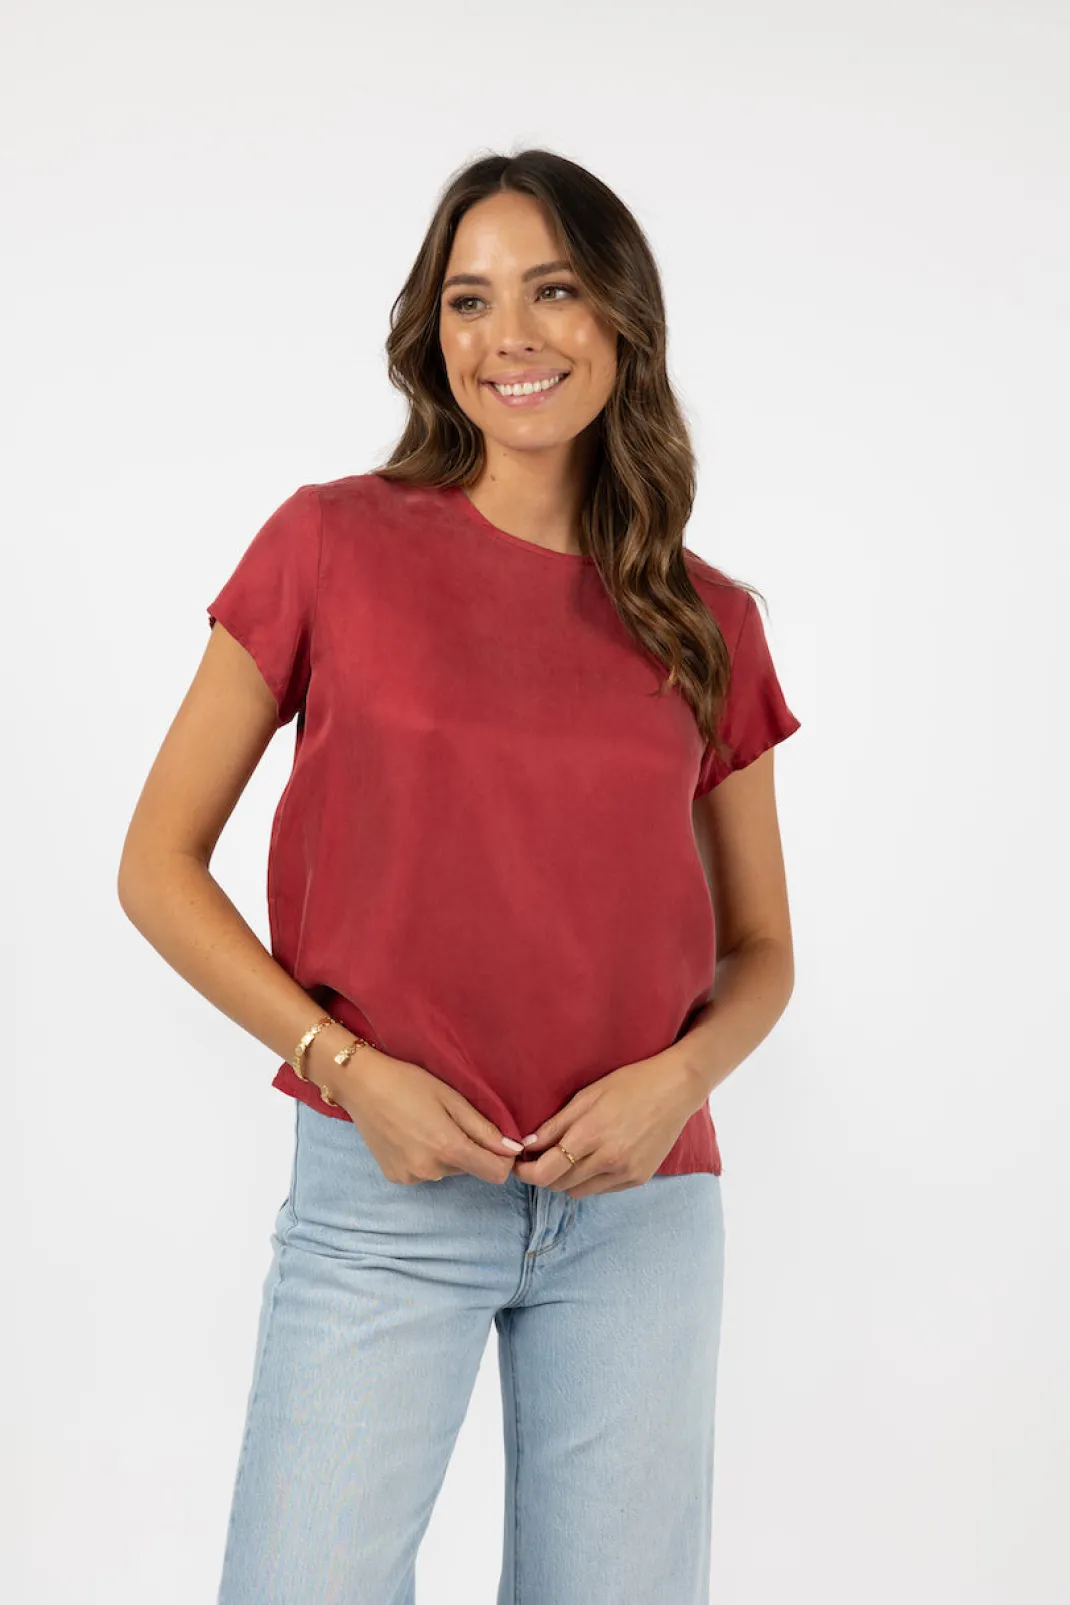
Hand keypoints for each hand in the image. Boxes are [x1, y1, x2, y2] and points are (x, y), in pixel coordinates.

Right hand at [333, 1047, 523, 1185]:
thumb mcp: (452, 1098)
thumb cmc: (408, 1083)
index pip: (496, 1174)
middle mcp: (430, 1171)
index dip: (503, 1158)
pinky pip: (425, 1172)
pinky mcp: (396, 1177)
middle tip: (450, 1119)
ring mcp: (411, 1177)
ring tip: (427, 1123)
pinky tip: (411, 1134)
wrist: (360, 1085)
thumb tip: (515, 1150)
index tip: (497, 1139)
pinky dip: (425, 1157)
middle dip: (470, 1149)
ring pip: (447, 1170)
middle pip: (470, 1169)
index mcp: (448, 1149)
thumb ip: (484, 1128)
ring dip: (447, 1152)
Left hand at [510, 1053, 703, 1196]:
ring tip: (570, 1157)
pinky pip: (601, 1190)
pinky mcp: (638, 1178)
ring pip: (578, 1192)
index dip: (525, 1172)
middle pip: (558, 1185)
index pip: (545, 1172)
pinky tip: (596, 1159)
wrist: (675, 1089)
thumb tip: (528, 1146)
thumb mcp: (586, 1096)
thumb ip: (556, 1124)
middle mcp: (607, 1160)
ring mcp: (625, 1172)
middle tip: (541, 1158)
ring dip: (566, 1179)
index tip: (519, 1164)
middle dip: (544, 1174)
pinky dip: (591, 1180)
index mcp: (590, 1135)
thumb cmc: (629, 1084)